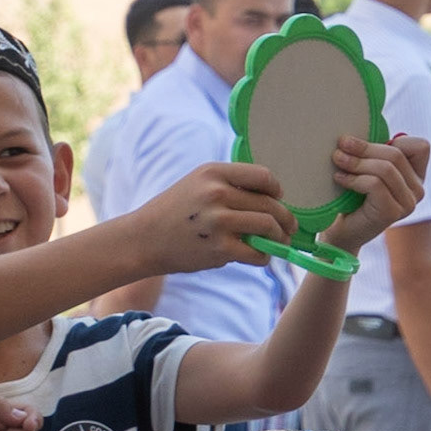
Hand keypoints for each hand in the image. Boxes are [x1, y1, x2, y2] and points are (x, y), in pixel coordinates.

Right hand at [134, 162, 297, 274]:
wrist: (143, 240)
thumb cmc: (174, 213)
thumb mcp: (196, 184)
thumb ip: (229, 185)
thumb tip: (273, 199)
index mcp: (213, 172)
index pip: (264, 176)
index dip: (276, 191)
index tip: (276, 200)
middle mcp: (216, 193)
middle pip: (271, 204)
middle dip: (285, 219)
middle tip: (288, 228)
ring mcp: (219, 221)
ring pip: (269, 227)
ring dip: (279, 238)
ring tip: (276, 243)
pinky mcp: (220, 248)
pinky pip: (258, 253)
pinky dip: (264, 257)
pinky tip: (257, 256)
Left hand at [322, 135, 427, 251]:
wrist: (340, 232)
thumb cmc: (349, 197)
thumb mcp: (365, 170)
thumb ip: (372, 154)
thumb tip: (355, 134)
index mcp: (415, 176)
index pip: (420, 146)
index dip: (395, 141)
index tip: (367, 145)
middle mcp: (417, 190)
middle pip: (396, 154)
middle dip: (365, 147)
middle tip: (340, 145)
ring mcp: (407, 203)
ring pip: (385, 169)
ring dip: (356, 162)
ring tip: (337, 160)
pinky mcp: (392, 212)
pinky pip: (375, 185)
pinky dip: (354, 178)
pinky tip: (339, 178)